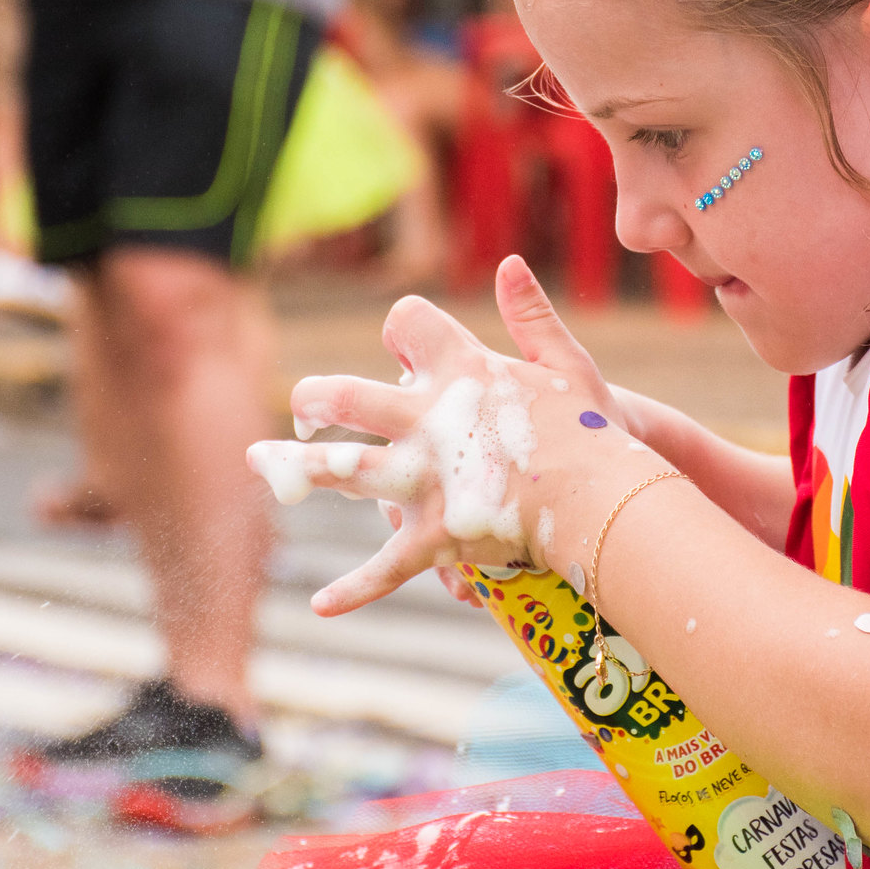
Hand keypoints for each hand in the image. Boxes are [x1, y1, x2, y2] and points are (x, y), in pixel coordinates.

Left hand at [249, 256, 662, 615]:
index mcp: (460, 369)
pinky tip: (322, 604)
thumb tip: (509, 263)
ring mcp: (423, 477)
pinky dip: (355, 589)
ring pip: (341, 469)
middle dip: (315, 399)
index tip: (405, 348)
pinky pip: (385, 565)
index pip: (405, 322)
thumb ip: (532, 314)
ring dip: (299, 470)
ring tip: (265, 467)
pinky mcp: (433, 533)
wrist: (604, 500)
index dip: (402, 330)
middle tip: (305, 410)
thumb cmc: (593, 431)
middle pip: (343, 395)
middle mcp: (427, 418)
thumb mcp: (566, 363)